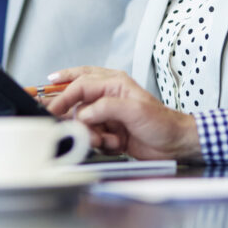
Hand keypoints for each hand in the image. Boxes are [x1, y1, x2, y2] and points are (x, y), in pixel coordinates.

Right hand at [45, 67, 201, 161]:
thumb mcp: (134, 110)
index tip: (52, 109)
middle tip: (77, 128)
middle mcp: (108, 96)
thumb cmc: (162, 122)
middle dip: (77, 119)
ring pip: (83, 123)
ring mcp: (107, 115)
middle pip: (77, 102)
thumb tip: (83, 114)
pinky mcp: (108, 132)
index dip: (63, 96)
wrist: (174, 144)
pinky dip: (101, 144)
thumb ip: (106, 108)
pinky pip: (92, 137)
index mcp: (114, 83)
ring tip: (106, 140)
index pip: (80, 85)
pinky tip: (116, 145)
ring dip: (92, 135)